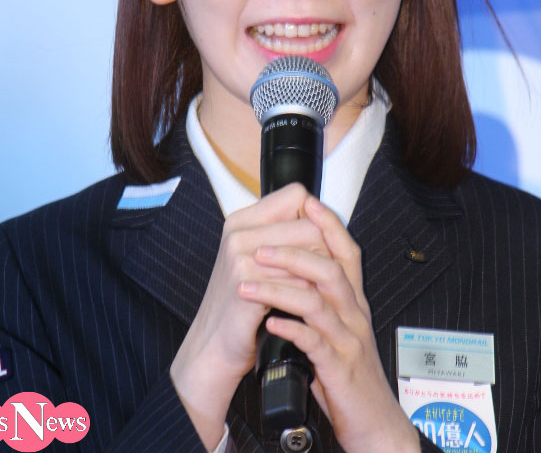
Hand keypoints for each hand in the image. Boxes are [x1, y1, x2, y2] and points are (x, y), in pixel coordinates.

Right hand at [170, 183, 326, 448]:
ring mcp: (240, 256)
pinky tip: (310, 304)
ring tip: (322, 289)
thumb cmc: (241, 304)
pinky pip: (296, 279)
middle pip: (308, 222)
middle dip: (325, 249)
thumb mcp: (256, 260)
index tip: (319, 241)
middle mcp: (239, 231)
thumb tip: (324, 221)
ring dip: (320, 272)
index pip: (296, 195)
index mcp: (242, 220)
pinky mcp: (246, 283)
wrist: (214, 346)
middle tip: (326, 272)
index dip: (314, 216)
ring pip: (307, 250)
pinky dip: (310, 292)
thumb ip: (281, 235)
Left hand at [240, 195, 419, 452]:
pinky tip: (270, 325)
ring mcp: (349, 339)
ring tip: (250, 283)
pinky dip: (291, 329)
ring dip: (282, 288)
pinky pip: (316, 343)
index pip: (346, 250)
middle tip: (259, 247)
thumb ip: (322, 297)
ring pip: (320, 301)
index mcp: (353, 300)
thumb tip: (294, 266)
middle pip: (331, 267)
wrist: (374, 422)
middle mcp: (354, 313)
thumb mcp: (338, 327)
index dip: (328, 223)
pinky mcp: (340, 368)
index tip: (304, 201)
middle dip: (294, 251)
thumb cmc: (348, 372)